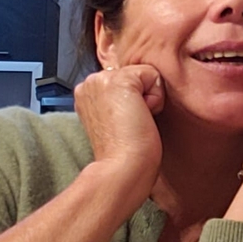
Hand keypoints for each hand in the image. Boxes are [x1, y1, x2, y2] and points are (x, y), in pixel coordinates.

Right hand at [74, 64, 164, 199]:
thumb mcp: (118, 120)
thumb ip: (121, 102)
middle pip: (137, 75)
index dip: (136, 102)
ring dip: (149, 99)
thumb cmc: (124, 153)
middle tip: (130, 124)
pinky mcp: (119, 80)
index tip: (125, 125)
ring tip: (134, 121)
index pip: (126, 80)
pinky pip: (153, 75)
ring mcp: (100, 79)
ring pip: (145, 74)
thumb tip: (139, 96)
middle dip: (142, 98)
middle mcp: (89, 83)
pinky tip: (141, 116)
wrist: (121, 168)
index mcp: (87, 94)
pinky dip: (155, 98)